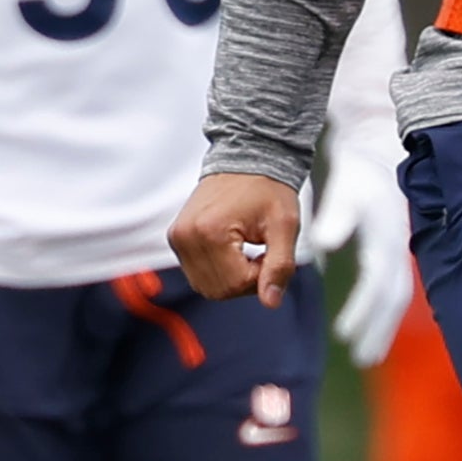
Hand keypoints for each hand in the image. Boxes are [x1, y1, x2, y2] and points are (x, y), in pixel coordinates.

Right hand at [170, 171, 302, 304]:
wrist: (246, 158)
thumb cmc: (269, 189)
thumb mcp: (284, 226)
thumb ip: (280, 266)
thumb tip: (270, 302)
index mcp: (210, 232)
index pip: (237, 284)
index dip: (261, 275)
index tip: (270, 249)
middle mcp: (186, 236)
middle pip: (219, 290)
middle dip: (245, 280)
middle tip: (260, 252)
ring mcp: (177, 238)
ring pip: (206, 287)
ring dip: (232, 278)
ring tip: (246, 250)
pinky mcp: (176, 238)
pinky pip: (198, 274)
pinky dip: (219, 271)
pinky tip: (233, 249)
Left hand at [310, 158, 415, 367]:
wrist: (377, 151)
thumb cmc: (359, 174)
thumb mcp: (345, 193)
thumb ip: (335, 220)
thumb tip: (322, 247)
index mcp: (387, 239)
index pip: (377, 284)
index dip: (364, 310)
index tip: (345, 335)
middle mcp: (399, 249)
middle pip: (394, 299)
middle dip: (380, 329)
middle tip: (364, 359)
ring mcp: (400, 250)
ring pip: (396, 296)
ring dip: (383, 325)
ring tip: (368, 353)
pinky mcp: (394, 248)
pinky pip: (392, 287)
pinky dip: (382, 308)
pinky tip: (369, 322)